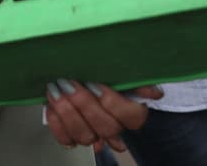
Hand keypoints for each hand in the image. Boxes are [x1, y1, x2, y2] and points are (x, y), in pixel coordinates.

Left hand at [44, 79, 162, 152]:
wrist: (72, 73)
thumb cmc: (98, 71)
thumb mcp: (116, 68)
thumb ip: (135, 77)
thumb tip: (154, 93)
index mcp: (131, 110)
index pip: (133, 117)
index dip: (113, 102)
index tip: (96, 84)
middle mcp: (113, 126)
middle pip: (108, 128)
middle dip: (85, 104)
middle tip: (69, 83)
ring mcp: (93, 134)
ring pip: (86, 136)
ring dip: (68, 113)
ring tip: (57, 90)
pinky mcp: (72, 136)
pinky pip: (66, 139)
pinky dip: (57, 121)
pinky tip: (52, 104)